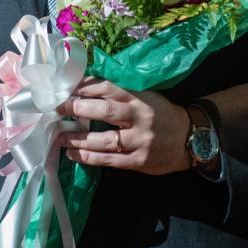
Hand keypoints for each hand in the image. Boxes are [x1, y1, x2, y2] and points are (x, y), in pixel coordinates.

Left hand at [56, 78, 190, 174]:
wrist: (190, 139)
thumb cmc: (162, 114)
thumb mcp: (146, 97)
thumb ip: (121, 94)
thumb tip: (85, 88)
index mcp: (140, 98)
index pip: (109, 87)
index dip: (86, 86)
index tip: (66, 87)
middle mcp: (139, 117)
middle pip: (105, 111)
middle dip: (78, 108)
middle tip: (57, 107)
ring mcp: (139, 141)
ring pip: (104, 140)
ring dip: (78, 138)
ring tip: (59, 136)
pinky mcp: (139, 161)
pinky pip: (109, 160)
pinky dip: (89, 157)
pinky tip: (73, 154)